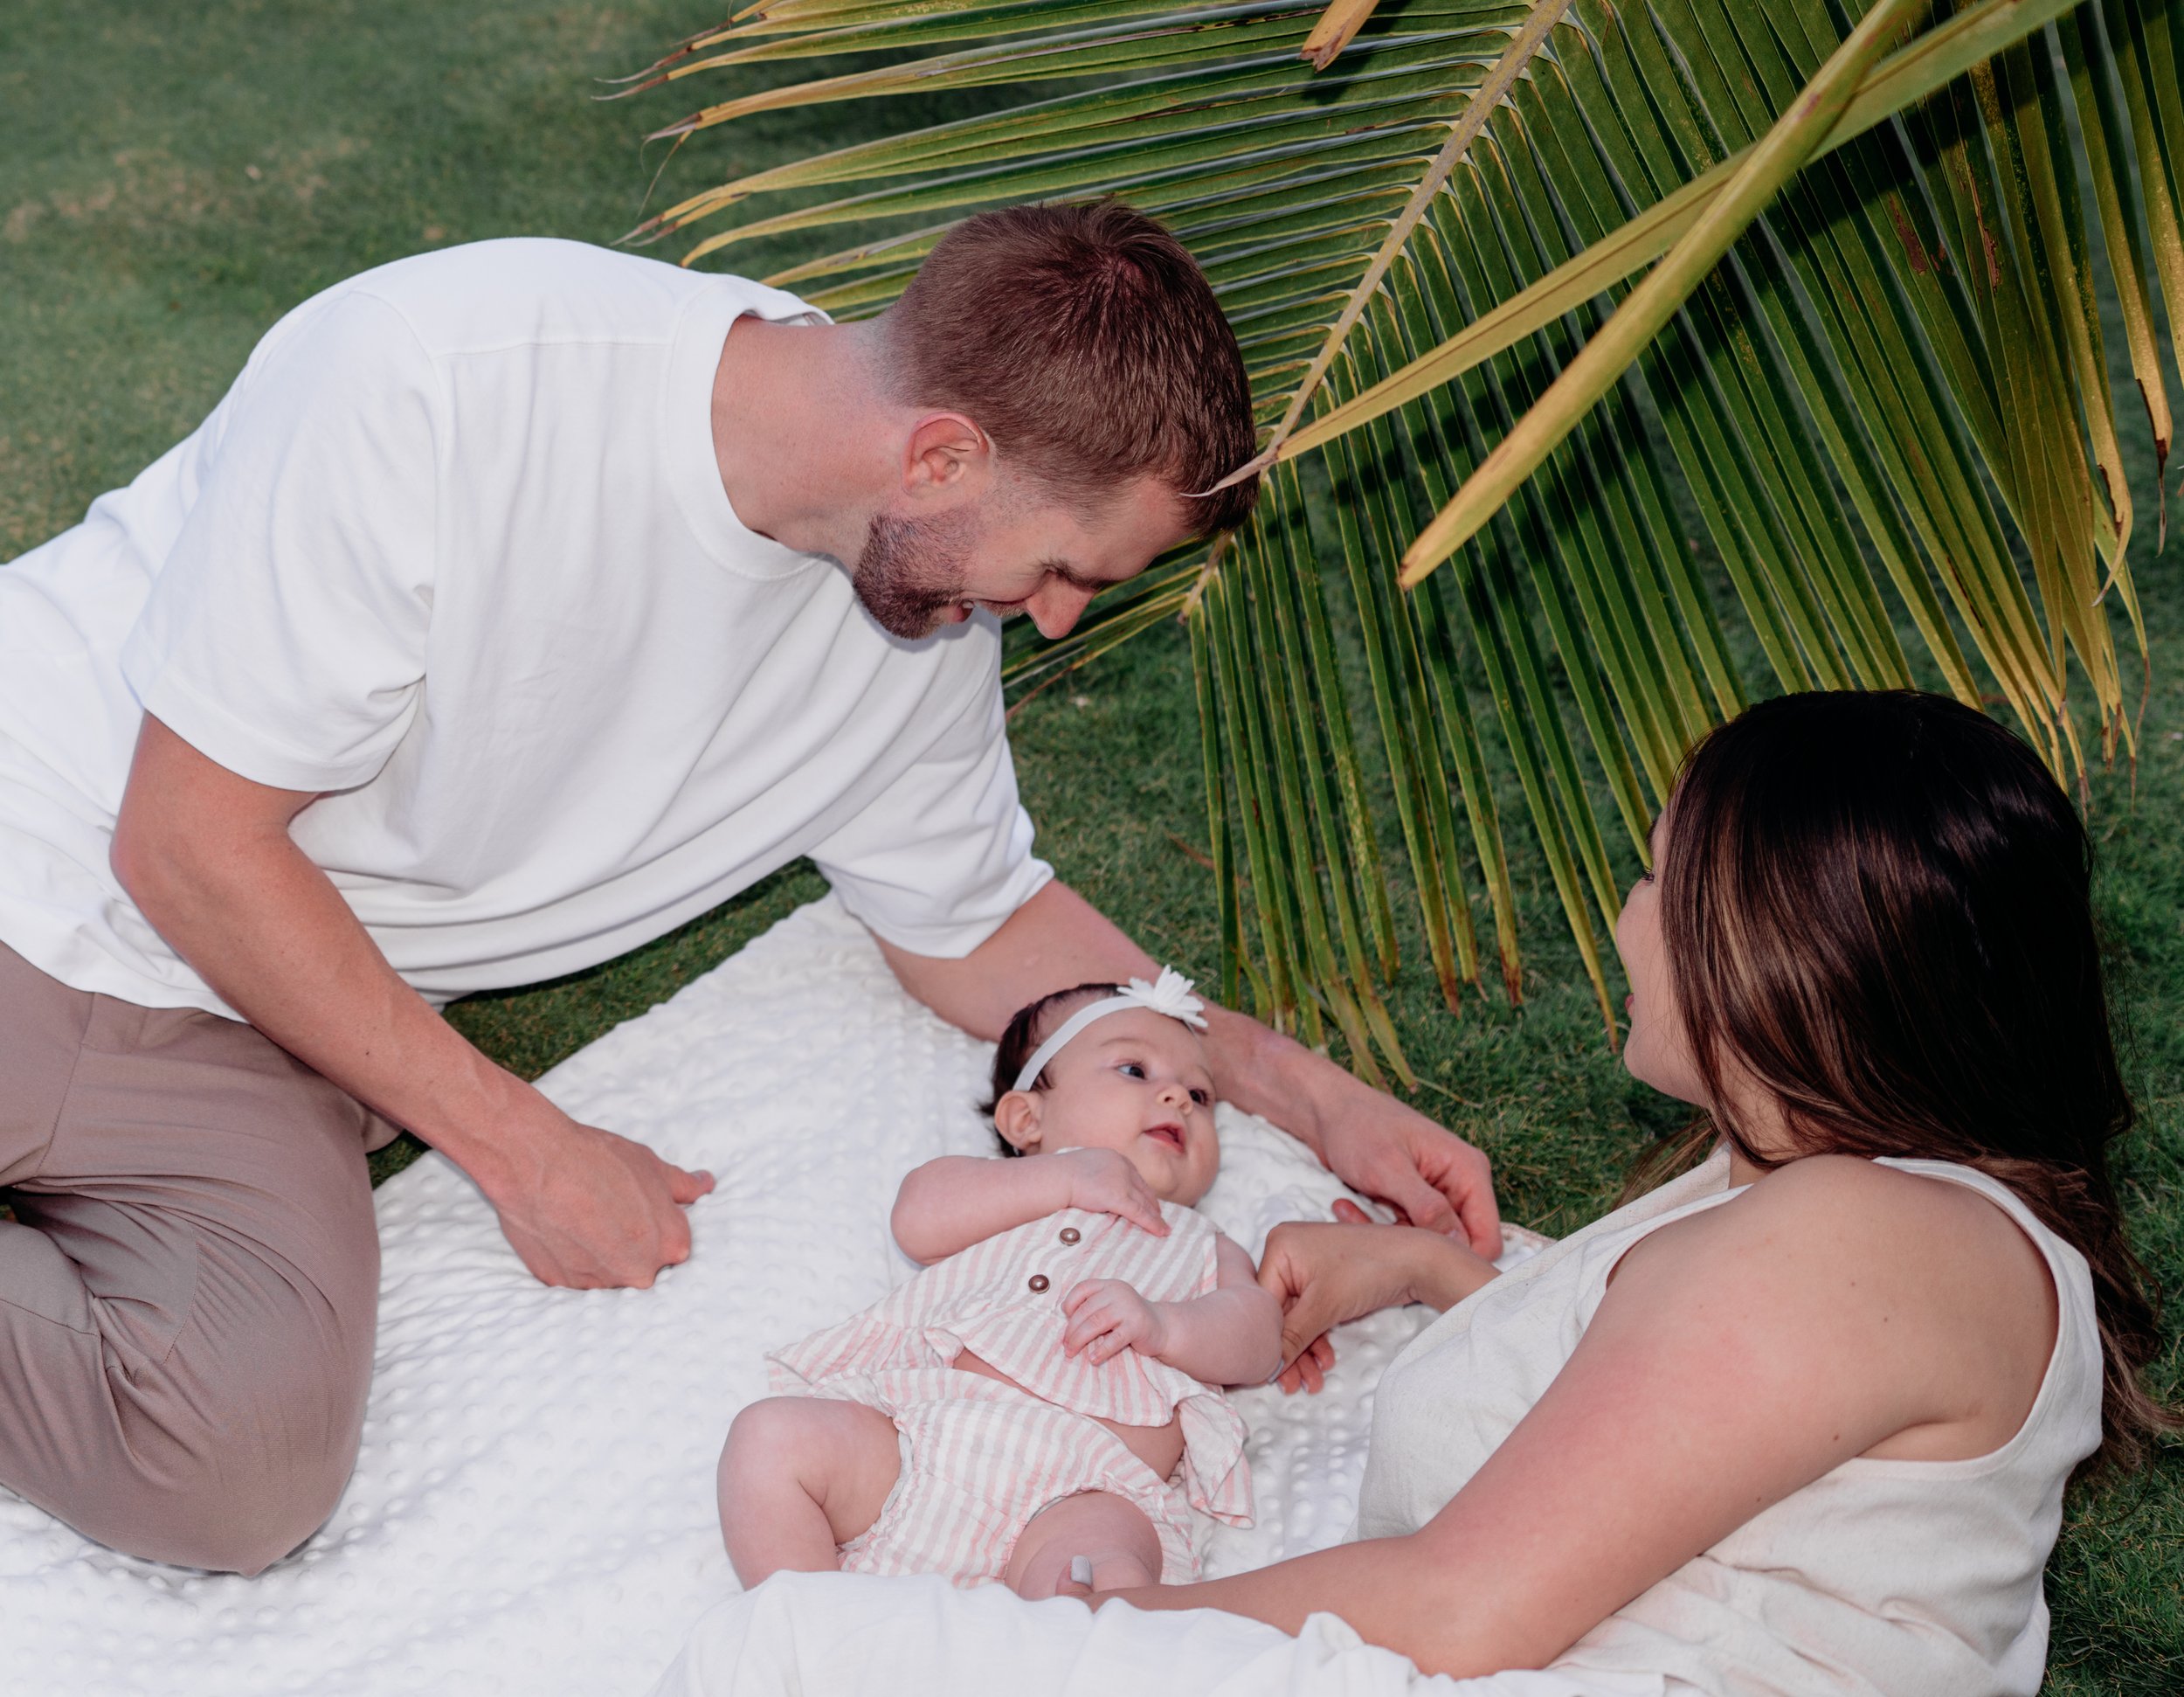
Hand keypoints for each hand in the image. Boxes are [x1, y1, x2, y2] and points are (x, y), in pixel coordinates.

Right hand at [481, 1107, 714, 1288]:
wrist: (537, 1166)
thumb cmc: (598, 1161)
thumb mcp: (653, 1167)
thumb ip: (684, 1186)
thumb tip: (706, 1185)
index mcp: (671, 1244)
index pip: (675, 1245)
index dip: (656, 1226)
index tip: (638, 1212)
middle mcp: (640, 1272)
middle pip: (644, 1264)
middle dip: (631, 1244)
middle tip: (609, 1215)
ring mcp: (601, 1282)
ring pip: (609, 1274)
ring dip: (602, 1255)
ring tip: (584, 1221)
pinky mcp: (563, 1285)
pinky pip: (577, 1277)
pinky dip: (574, 1259)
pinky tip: (565, 1231)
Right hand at [1058, 1147, 1168, 1236]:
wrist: (1055, 1177)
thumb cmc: (1059, 1175)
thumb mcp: (1081, 1168)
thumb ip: (1093, 1175)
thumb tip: (1092, 1186)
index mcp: (1114, 1158)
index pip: (1134, 1178)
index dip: (1143, 1192)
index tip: (1148, 1202)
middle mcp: (1122, 1167)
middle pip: (1143, 1189)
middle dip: (1152, 1205)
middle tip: (1159, 1217)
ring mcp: (1122, 1182)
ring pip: (1144, 1203)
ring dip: (1156, 1217)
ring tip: (1164, 1228)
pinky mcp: (1119, 1197)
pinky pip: (1140, 1213)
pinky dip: (1152, 1224)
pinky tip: (1161, 1231)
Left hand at [1061, 1278, 1167, 1363]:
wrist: (1161, 1327)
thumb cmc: (1128, 1319)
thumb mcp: (1111, 1306)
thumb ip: (1093, 1308)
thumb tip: (1067, 1324)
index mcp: (1109, 1286)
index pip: (1083, 1288)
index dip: (1070, 1303)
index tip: (1066, 1318)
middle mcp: (1118, 1293)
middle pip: (1086, 1310)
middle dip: (1071, 1330)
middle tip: (1065, 1346)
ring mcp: (1128, 1308)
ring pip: (1096, 1323)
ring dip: (1079, 1339)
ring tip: (1071, 1352)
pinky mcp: (1137, 1326)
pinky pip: (1115, 1339)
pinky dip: (1102, 1350)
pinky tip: (1093, 1359)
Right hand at [1256, 1202, 1458, 1392]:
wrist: (1417, 1260)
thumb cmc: (1370, 1268)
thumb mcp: (1324, 1306)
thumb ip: (1291, 1337)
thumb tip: (1268, 1365)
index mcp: (1279, 1245)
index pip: (1262, 1302)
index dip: (1268, 1341)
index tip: (1272, 1374)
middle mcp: (1287, 1250)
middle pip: (1278, 1312)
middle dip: (1290, 1350)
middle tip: (1294, 1385)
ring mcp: (1306, 1263)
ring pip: (1295, 1315)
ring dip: (1305, 1349)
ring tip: (1314, 1379)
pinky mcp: (1324, 1276)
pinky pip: (1310, 1310)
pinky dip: (1316, 1335)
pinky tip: (1325, 1359)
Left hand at [1313, 1085, 1501, 1257]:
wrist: (1328, 1111)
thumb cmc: (1358, 1127)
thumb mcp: (1389, 1168)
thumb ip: (1426, 1206)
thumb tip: (1457, 1243)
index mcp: (1468, 1171)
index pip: (1488, 1238)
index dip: (1460, 1258)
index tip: (1418, 1260)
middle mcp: (1460, 1185)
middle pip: (1459, 1244)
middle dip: (1417, 1248)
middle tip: (1376, 1235)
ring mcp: (1439, 1195)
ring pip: (1429, 1242)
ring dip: (1392, 1238)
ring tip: (1352, 1213)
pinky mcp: (1415, 1203)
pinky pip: (1407, 1233)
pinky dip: (1381, 1229)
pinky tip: (1348, 1209)